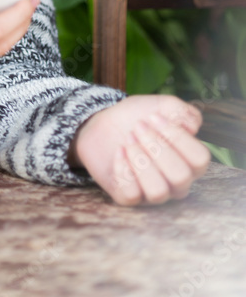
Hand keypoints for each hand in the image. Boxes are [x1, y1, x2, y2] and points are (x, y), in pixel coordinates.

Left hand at [68, 94, 210, 204]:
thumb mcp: (159, 106)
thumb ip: (182, 111)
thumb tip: (193, 127)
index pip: (200, 159)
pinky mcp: (129, 197)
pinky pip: (132, 194)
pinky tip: (119, 151)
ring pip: (158, 191)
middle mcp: (176, 182)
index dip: (178, 136)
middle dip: (156, 146)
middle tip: (138, 126)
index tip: (154, 116)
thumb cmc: (138, 118)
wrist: (103, 123)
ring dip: (140, 160)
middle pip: (180, 176)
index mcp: (189, 160)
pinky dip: (123, 168)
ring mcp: (153, 192)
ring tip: (128, 139)